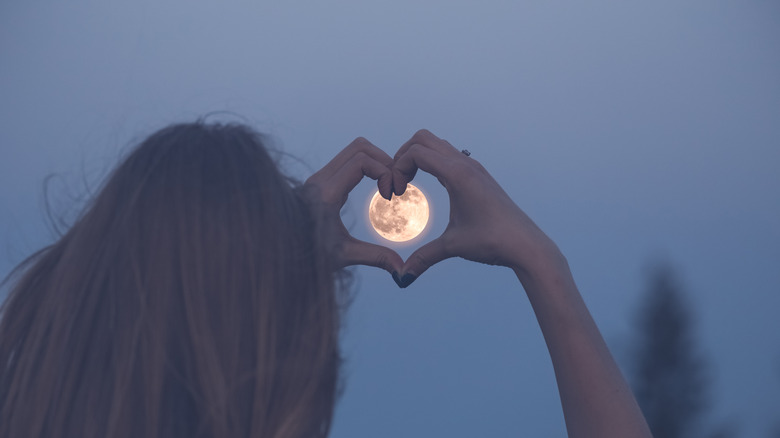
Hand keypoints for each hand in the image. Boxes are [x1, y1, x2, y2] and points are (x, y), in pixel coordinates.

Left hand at [302, 137, 403, 273]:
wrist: (279, 251)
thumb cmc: (306, 255)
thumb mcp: (344, 255)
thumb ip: (375, 257)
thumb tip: (402, 271)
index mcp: (326, 194)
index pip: (361, 161)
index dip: (384, 171)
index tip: (391, 194)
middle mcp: (320, 180)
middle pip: (360, 147)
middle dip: (383, 161)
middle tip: (394, 185)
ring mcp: (318, 178)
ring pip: (353, 150)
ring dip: (375, 161)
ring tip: (386, 184)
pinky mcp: (319, 181)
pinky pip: (347, 160)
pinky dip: (365, 165)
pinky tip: (374, 186)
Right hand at [392, 130, 563, 285]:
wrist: (526, 244)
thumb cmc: (493, 242)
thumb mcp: (453, 246)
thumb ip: (424, 258)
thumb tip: (402, 278)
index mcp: (457, 174)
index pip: (416, 152)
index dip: (397, 168)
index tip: (395, 193)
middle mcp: (466, 164)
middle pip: (423, 139)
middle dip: (403, 156)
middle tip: (396, 182)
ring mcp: (474, 167)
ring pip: (437, 144)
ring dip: (418, 157)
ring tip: (408, 182)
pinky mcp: (479, 175)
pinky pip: (449, 155)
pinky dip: (432, 162)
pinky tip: (431, 185)